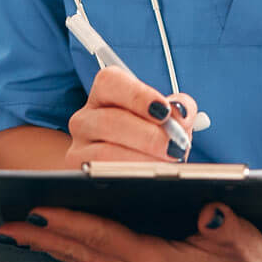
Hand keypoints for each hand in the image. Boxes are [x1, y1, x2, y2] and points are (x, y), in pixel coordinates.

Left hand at [0, 202, 261, 261]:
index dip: (66, 222)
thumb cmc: (256, 261)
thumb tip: (212, 209)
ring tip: (18, 230)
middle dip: (42, 237)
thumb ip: (227, 226)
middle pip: (82, 253)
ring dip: (51, 246)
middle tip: (3, 221)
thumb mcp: (245, 239)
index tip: (32, 209)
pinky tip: (56, 242)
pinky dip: (73, 253)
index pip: (101, 239)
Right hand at [63, 66, 197, 168]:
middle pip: (110, 121)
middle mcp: (85, 117)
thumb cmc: (151, 136)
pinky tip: (148, 178)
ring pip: (104, 153)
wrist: (134, 168)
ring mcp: (79, 146)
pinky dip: (129, 177)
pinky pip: (102, 175)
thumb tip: (181, 114)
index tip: (164, 111)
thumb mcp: (167, 119)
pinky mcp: (80, 171)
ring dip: (141, 160)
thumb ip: (178, 109)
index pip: (111, 82)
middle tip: (174, 146)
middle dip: (148, 136)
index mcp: (105, 93)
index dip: (138, 95)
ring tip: (166, 165)